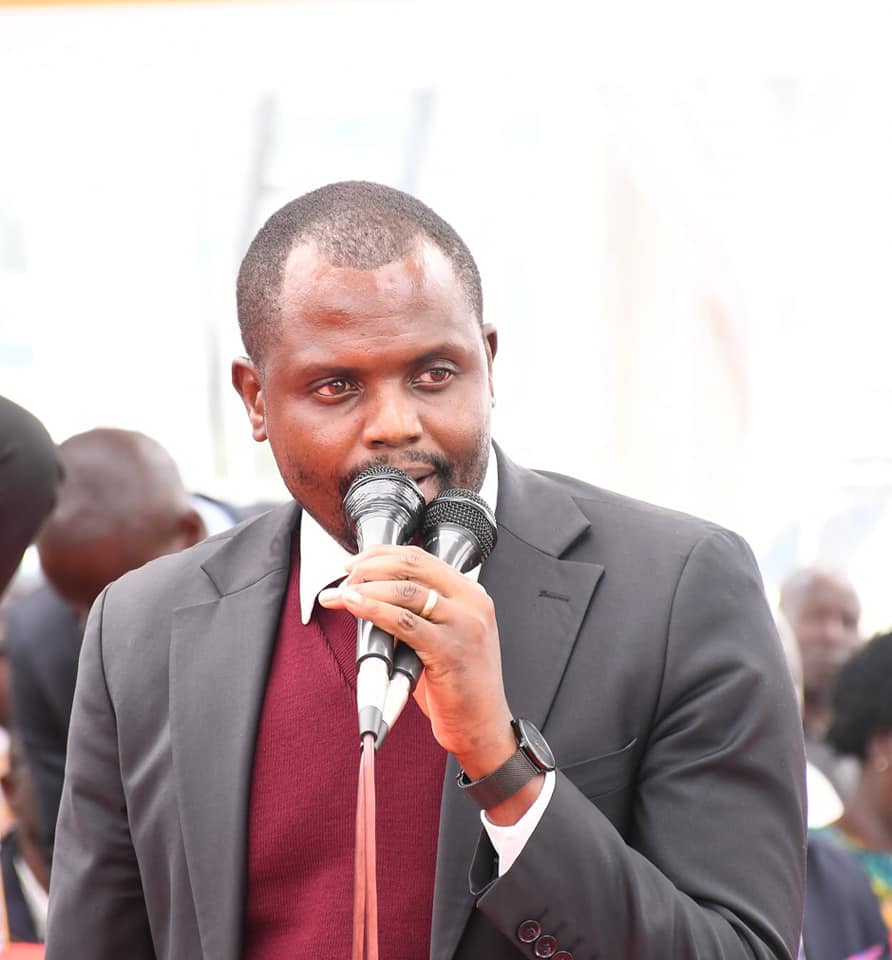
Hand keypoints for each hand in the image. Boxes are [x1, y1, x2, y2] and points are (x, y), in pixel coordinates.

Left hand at [319, 543, 515, 776]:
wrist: (483, 726)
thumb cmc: (461, 686)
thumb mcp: (447, 636)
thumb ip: (421, 613)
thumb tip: (374, 596)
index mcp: (472, 594)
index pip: (422, 557)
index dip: (384, 554)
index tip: (358, 560)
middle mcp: (472, 602)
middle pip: (413, 566)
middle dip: (371, 566)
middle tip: (345, 577)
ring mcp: (464, 624)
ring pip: (405, 590)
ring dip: (365, 588)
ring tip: (342, 594)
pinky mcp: (450, 649)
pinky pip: (404, 622)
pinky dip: (373, 610)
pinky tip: (354, 606)